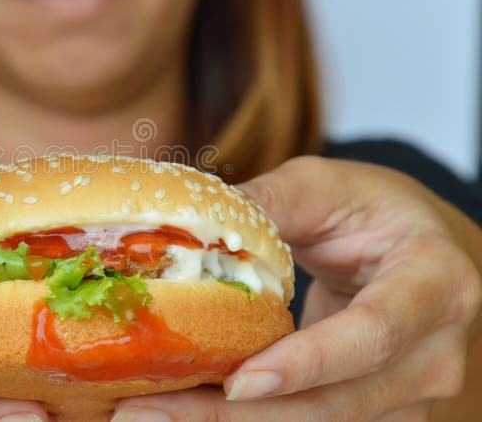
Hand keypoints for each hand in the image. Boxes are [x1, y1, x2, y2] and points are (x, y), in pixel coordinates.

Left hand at [112, 155, 481, 421]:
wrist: (423, 249)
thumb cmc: (375, 210)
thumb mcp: (325, 185)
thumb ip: (269, 203)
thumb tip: (193, 226)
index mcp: (434, 283)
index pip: (373, 334)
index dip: (308, 362)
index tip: (239, 382)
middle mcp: (433, 353)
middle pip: (337, 402)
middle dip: (237, 415)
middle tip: (150, 411)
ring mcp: (411, 394)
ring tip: (150, 412)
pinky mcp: (379, 412)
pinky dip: (247, 419)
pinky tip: (187, 406)